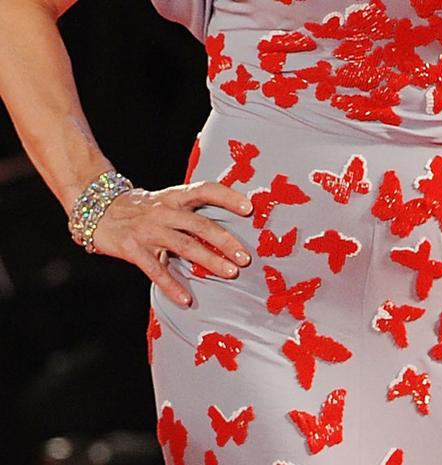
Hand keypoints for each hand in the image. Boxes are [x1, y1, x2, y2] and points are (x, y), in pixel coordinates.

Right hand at [91, 181, 253, 306]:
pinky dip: (172, 286)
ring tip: (230, 273)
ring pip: (184, 246)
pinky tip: (187, 299)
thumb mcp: (167, 202)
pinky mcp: (133, 248)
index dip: (227, 197)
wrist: (97, 210)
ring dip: (209, 260)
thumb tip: (228, 228)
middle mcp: (164, 211)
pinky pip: (156, 270)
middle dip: (225, 241)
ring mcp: (148, 230)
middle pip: (200, 224)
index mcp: (175, 196)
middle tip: (245, 257)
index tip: (249, 208)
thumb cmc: (142, 209)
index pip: (205, 190)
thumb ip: (192, 213)